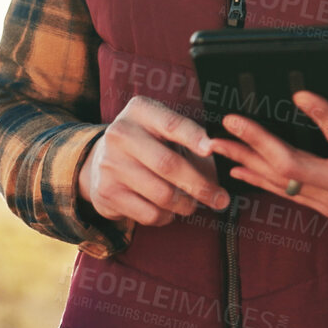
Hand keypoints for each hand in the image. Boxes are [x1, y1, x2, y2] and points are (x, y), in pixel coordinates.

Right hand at [79, 96, 229, 227]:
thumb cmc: (148, 143)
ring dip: (185, 204)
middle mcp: (121, 134)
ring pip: (161, 194)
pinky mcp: (107, 192)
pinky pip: (149, 213)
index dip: (193, 137)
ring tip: (193, 204)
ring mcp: (111, 164)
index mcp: (140, 111)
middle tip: (220, 198)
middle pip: (168, 164)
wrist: (102, 160)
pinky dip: (167, 216)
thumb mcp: (162, 128)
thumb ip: (189, 136)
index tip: (211, 149)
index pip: (171, 124)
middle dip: (200, 185)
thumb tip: (225, 154)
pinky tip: (169, 210)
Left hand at [209, 90, 327, 252]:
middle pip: (293, 167)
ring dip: (246, 161)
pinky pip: (287, 193)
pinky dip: (259, 179)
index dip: (323, 116)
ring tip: (216, 142)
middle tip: (230, 120)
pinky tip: (237, 166)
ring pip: (282, 182)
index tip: (300, 94)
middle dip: (257, 142)